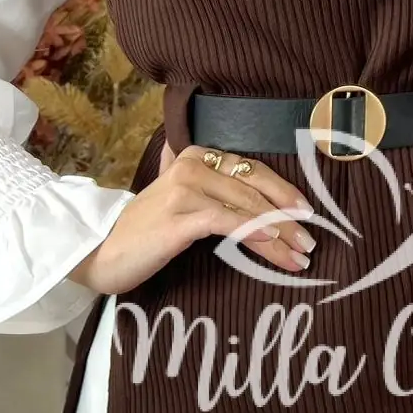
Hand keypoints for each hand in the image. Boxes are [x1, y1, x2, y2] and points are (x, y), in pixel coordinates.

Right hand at [69, 141, 315, 294]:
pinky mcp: (180, 217)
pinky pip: (227, 222)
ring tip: (299, 255)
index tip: (307, 214)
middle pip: (255, 187)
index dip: (283, 191)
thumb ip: (205, 185)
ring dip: (279, 233)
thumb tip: (245, 191)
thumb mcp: (178, 200)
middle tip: (310, 240)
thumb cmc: (144, 232)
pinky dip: (254, 233)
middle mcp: (192, 165)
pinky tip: (272, 247)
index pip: (251, 169)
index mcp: (195, 156)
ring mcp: (185, 190)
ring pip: (247, 207)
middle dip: (288, 215)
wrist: (101, 252)